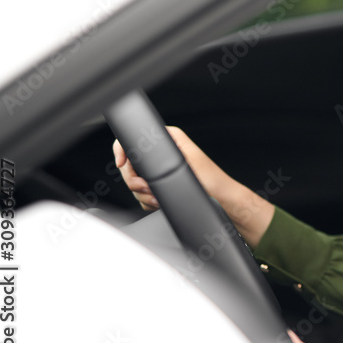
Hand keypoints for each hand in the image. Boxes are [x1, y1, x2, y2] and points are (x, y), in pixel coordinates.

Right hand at [115, 126, 230, 209]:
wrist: (221, 197)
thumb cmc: (210, 179)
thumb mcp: (183, 163)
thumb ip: (160, 157)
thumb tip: (140, 157)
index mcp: (168, 139)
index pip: (133, 139)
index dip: (121, 151)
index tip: (121, 164)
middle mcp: (162, 152)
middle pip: (129, 165)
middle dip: (135, 181)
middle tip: (146, 189)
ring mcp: (159, 170)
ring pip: (134, 182)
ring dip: (143, 194)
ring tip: (158, 198)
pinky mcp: (160, 185)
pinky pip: (142, 193)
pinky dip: (148, 201)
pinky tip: (159, 202)